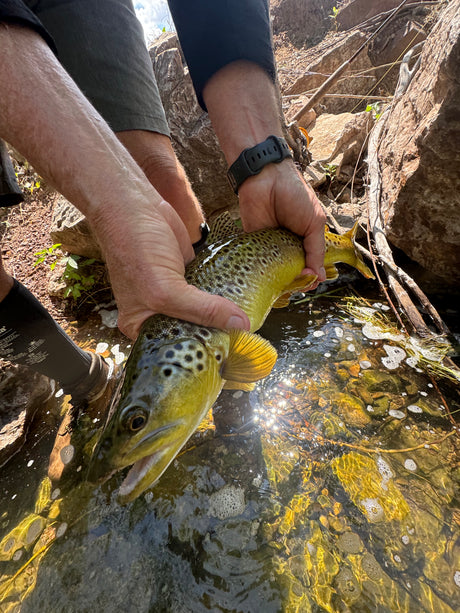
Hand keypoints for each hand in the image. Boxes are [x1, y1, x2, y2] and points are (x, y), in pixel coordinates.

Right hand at [92, 199, 249, 339]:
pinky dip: (224, 295)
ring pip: (204, 312)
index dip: (199, 352)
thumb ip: (202, 309)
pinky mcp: (189, 276)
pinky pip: (211, 292)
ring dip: (223, 315)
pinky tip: (243, 302)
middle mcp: (157, 313)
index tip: (228, 357)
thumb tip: (240, 324)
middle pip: (192, 331)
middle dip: (215, 334)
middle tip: (244, 343)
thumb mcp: (165, 288)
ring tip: (248, 326)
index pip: (174, 347)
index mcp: (141, 325)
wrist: (134, 205)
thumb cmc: (134, 247)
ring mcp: (174, 294)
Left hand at [238, 159, 326, 281]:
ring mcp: (270, 247)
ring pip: (274, 272)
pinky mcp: (252, 245)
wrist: (266, 178)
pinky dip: (260, 272)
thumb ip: (316, 250)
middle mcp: (288, 247)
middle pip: (292, 274)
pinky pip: (256, 263)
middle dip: (296, 282)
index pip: (310, 268)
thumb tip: (319, 277)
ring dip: (279, 281)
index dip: (311, 278)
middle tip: (299, 284)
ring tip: (285, 284)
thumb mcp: (314, 223)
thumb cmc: (295, 195)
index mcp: (305, 242)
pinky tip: (266, 279)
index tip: (311, 282)